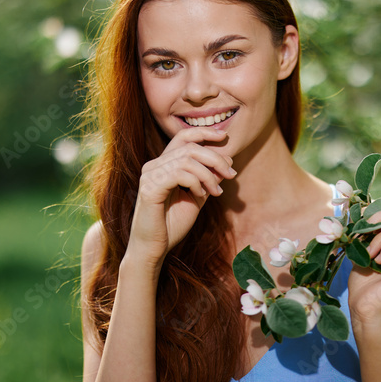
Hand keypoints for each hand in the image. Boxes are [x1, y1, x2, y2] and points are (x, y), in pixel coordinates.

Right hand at [128, 126, 236, 267]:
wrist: (154, 248)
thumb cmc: (172, 225)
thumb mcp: (196, 197)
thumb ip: (208, 180)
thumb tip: (227, 162)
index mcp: (163, 165)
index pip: (183, 137)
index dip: (204, 133)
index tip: (225, 137)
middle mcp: (154, 165)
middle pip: (190, 147)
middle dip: (215, 158)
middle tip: (231, 175)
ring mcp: (149, 175)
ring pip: (187, 159)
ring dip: (208, 175)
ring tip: (216, 192)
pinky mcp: (150, 187)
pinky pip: (179, 174)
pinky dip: (196, 182)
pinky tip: (200, 196)